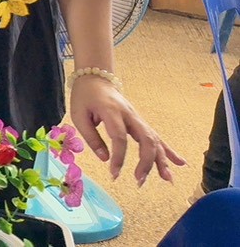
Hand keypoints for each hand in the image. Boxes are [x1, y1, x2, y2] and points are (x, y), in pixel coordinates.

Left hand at [68, 74, 184, 184]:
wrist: (96, 78)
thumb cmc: (85, 97)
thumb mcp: (79, 115)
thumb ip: (91, 137)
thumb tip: (105, 159)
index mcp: (111, 112)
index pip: (119, 137)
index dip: (119, 157)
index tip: (113, 173)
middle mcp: (129, 115)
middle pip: (145, 139)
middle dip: (146, 162)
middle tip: (139, 180)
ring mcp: (138, 118)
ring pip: (154, 139)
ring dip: (161, 160)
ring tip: (167, 179)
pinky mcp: (141, 122)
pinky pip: (157, 137)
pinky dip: (169, 151)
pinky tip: (181, 163)